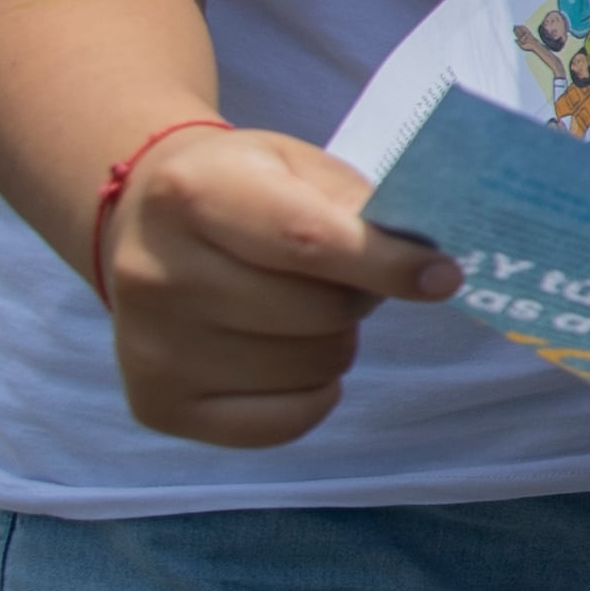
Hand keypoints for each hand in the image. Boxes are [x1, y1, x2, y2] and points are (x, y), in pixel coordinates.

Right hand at [106, 122, 461, 446]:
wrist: (144, 222)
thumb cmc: (244, 190)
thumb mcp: (295, 167)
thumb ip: (356, 206)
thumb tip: (426, 264)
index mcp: (194, 194)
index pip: (308, 242)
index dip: (387, 265)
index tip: (445, 278)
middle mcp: (156, 274)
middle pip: (317, 313)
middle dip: (358, 299)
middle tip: (341, 279)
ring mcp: (150, 346)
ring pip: (309, 369)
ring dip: (335, 343)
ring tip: (302, 310)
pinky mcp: (157, 404)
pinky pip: (282, 423)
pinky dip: (313, 395)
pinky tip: (289, 355)